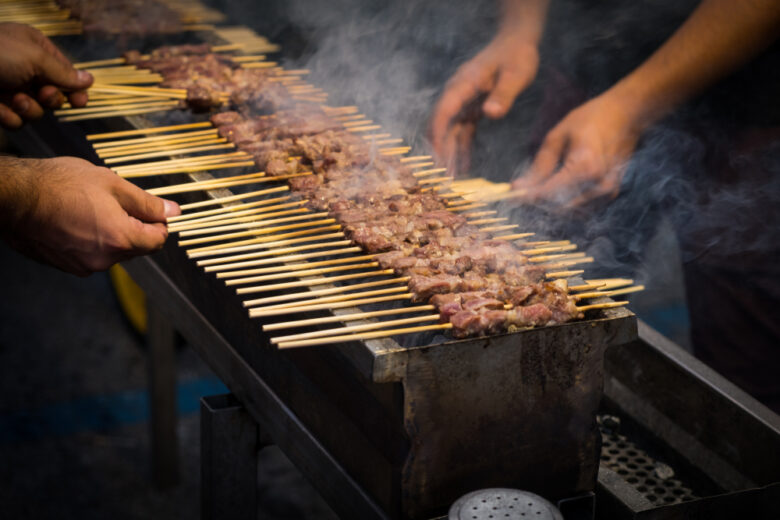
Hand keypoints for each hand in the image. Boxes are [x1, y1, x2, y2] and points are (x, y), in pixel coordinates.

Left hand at [0, 23, 92, 128]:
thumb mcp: (35, 58)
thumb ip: (64, 73)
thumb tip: (90, 80)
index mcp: (34, 49)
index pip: (65, 72)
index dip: (74, 88)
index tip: (80, 103)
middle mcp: (24, 68)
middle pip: (53, 94)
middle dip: (49, 99)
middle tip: (41, 93)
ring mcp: (10, 88)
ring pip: (36, 110)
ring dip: (29, 108)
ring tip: (14, 99)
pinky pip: (17, 120)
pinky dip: (10, 117)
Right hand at [0, 157, 179, 275]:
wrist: (14, 197)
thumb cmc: (60, 185)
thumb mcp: (112, 184)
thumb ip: (147, 202)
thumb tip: (173, 212)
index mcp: (121, 239)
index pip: (158, 240)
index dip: (158, 222)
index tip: (148, 209)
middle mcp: (105, 259)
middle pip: (137, 247)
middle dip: (134, 227)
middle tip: (112, 202)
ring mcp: (84, 265)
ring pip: (114, 251)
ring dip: (112, 233)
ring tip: (90, 208)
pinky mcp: (68, 266)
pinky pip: (92, 255)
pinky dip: (92, 240)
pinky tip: (76, 220)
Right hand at [430, 33, 539, 175]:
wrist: (516, 41)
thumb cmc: (516, 54)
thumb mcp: (515, 73)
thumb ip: (503, 94)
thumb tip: (490, 113)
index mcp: (463, 84)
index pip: (443, 111)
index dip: (437, 134)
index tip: (437, 156)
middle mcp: (458, 93)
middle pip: (442, 125)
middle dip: (440, 150)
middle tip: (442, 176)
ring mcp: (463, 101)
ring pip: (450, 130)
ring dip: (449, 152)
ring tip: (450, 177)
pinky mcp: (471, 106)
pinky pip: (463, 130)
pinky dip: (462, 147)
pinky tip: (464, 166)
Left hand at [512, 92, 642, 207]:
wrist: (628, 115)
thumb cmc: (592, 119)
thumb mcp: (558, 136)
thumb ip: (540, 165)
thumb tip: (519, 187)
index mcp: (585, 168)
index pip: (548, 193)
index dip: (527, 197)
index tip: (510, 196)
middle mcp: (598, 185)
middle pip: (558, 207)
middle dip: (536, 203)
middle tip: (519, 194)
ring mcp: (607, 192)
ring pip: (569, 211)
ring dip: (550, 205)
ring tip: (535, 191)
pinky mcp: (610, 194)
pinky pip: (581, 208)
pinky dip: (565, 203)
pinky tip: (555, 191)